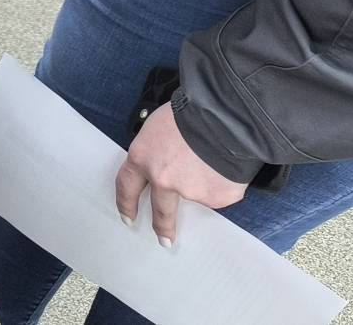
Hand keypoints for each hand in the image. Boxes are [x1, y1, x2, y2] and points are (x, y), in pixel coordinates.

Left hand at [116, 101, 247, 246]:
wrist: (223, 119)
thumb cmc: (189, 113)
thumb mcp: (158, 127)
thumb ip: (157, 150)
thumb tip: (166, 161)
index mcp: (142, 158)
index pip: (127, 186)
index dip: (126, 203)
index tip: (127, 216)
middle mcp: (162, 180)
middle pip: (161, 211)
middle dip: (162, 226)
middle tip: (163, 239)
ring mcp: (190, 192)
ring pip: (197, 193)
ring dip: (204, 182)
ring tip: (214, 162)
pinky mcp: (216, 198)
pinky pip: (219, 191)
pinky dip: (223, 181)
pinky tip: (226, 164)